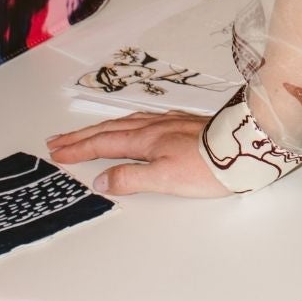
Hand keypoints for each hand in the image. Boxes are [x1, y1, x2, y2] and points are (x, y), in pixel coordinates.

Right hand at [45, 111, 227, 197]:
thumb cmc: (208, 166)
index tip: (57, 151)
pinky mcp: (185, 124)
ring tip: (87, 132)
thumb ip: (131, 179)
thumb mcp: (165, 179)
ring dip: (103, 128)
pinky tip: (133, 124)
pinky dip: (128, 123)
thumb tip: (101, 180)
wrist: (245, 147)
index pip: (103, 143)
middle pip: (110, 130)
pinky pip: (145, 120)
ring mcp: (170, 123)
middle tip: (58, 140)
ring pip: (126, 123)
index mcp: (146, 140)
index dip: (79, 148)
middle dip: (82, 136)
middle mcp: (155, 127)